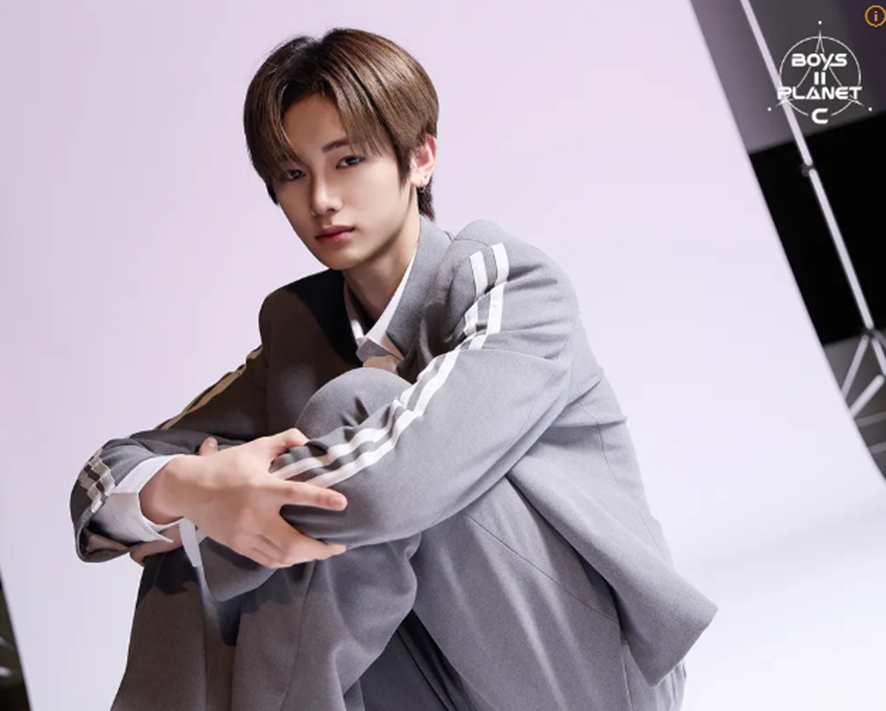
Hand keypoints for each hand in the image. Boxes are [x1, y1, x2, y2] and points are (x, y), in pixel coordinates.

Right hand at [145, 428, 348, 568]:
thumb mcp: (255, 448)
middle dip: (319, 548)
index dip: (321, 499)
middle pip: (291, 543)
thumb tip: (308, 440)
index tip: (343, 504)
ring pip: (281, 556)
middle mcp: (254, 515)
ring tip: (324, 551)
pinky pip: (267, 560)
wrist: (187, 489)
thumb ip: (284, 440)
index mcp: (260, 488)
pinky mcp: (238, 546)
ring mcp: (245, 534)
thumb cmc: (225, 467)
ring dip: (306, 557)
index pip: (295, 495)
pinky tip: (299, 555)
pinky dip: (287, 560)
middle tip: (339, 545)